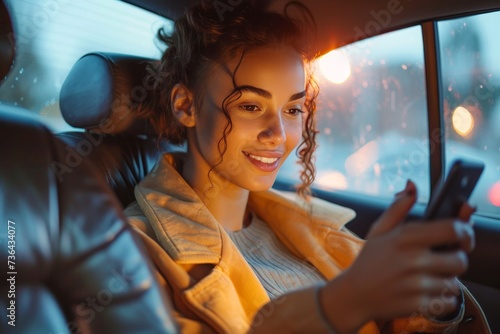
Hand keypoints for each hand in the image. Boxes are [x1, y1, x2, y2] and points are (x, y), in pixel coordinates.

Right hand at [320, 180, 474, 331]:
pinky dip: (443, 299)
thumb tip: (412, 186)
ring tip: (429, 277)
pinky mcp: (418, 305)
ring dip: (447, 280)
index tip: (463, 236)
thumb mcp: (379, 230)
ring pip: (455, 283)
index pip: (452, 229)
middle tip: (442, 260)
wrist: (354, 295)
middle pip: (460, 260)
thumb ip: (398, 207)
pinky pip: (448, 302)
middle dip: (455, 260)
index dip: (465, 231)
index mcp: (405, 238)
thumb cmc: (369, 260)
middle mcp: (413, 261)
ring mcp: (416, 285)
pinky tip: (427, 292)